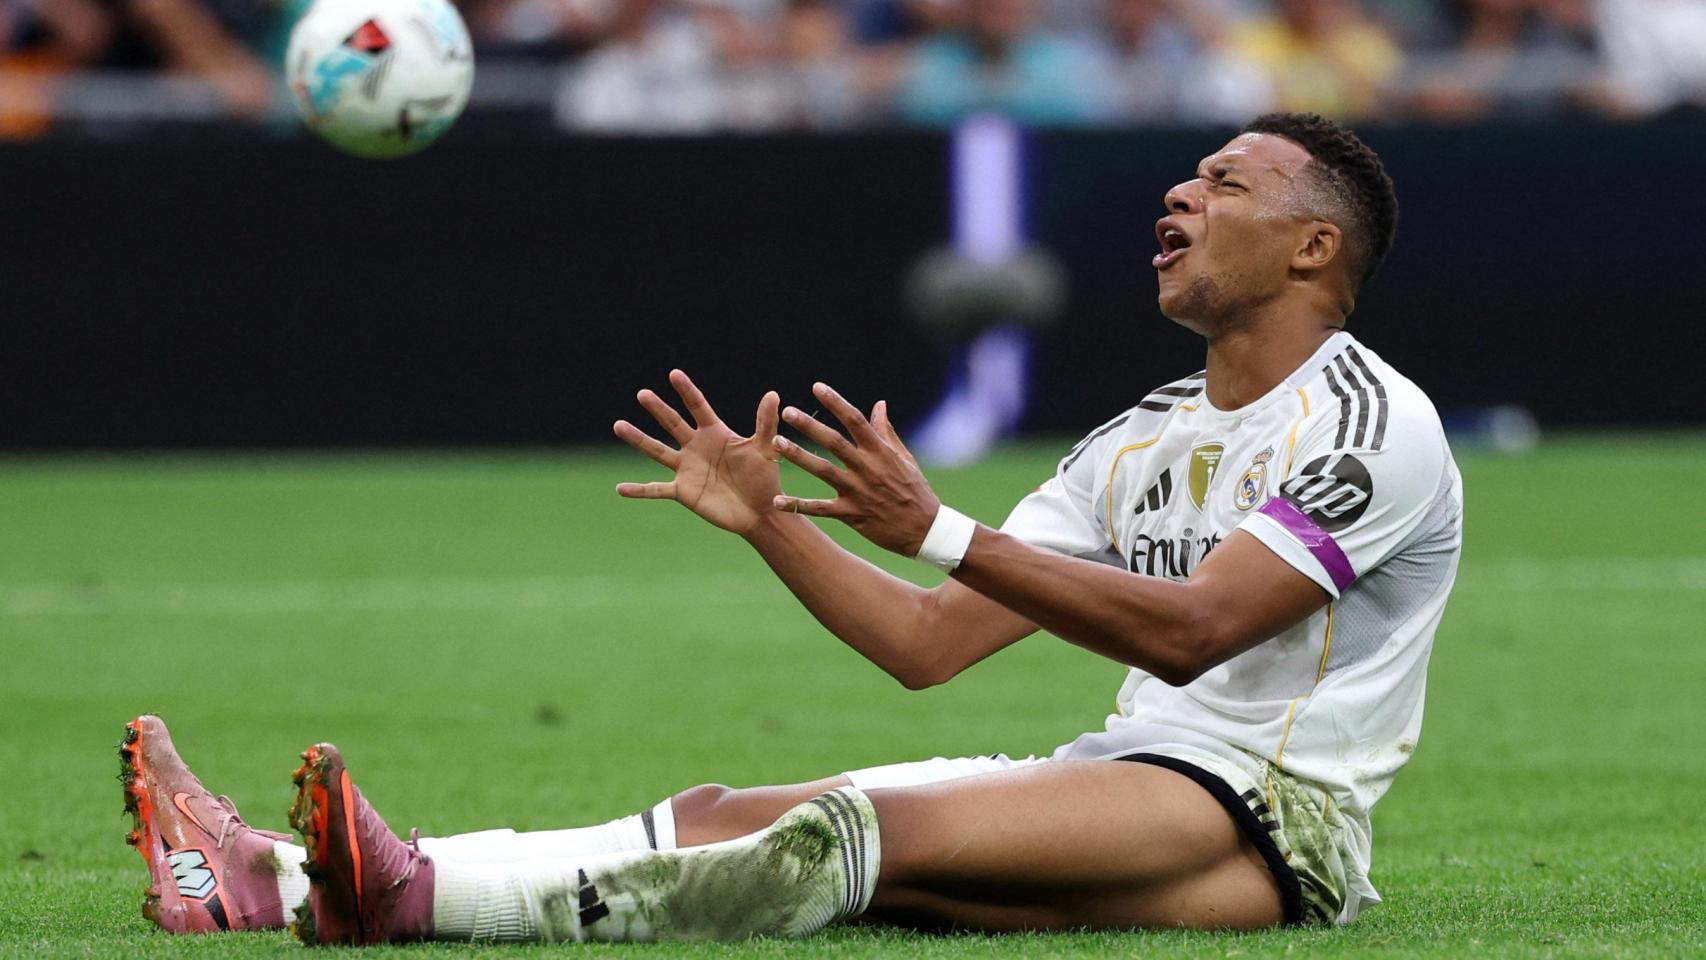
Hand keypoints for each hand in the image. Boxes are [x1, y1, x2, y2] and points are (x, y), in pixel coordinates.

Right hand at [614, 370, 781, 536]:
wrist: (760, 512)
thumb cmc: (765, 479)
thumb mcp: (766, 449)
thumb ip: (765, 423)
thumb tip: (773, 394)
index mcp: (715, 434)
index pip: (698, 407)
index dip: (687, 391)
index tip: (674, 374)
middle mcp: (697, 447)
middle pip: (673, 423)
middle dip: (658, 409)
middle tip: (642, 393)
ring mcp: (687, 469)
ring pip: (657, 450)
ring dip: (638, 439)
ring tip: (618, 425)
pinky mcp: (683, 491)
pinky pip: (656, 489)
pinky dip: (639, 490)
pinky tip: (620, 489)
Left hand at [772, 382, 940, 555]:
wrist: (926, 530)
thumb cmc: (916, 491)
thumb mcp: (905, 458)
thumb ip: (887, 432)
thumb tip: (879, 404)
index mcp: (881, 452)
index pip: (855, 420)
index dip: (836, 402)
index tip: (817, 387)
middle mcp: (868, 468)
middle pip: (834, 442)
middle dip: (810, 426)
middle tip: (787, 411)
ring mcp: (858, 491)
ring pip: (823, 470)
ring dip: (798, 456)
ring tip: (776, 443)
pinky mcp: (852, 514)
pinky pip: (820, 509)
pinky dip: (798, 505)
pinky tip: (776, 502)